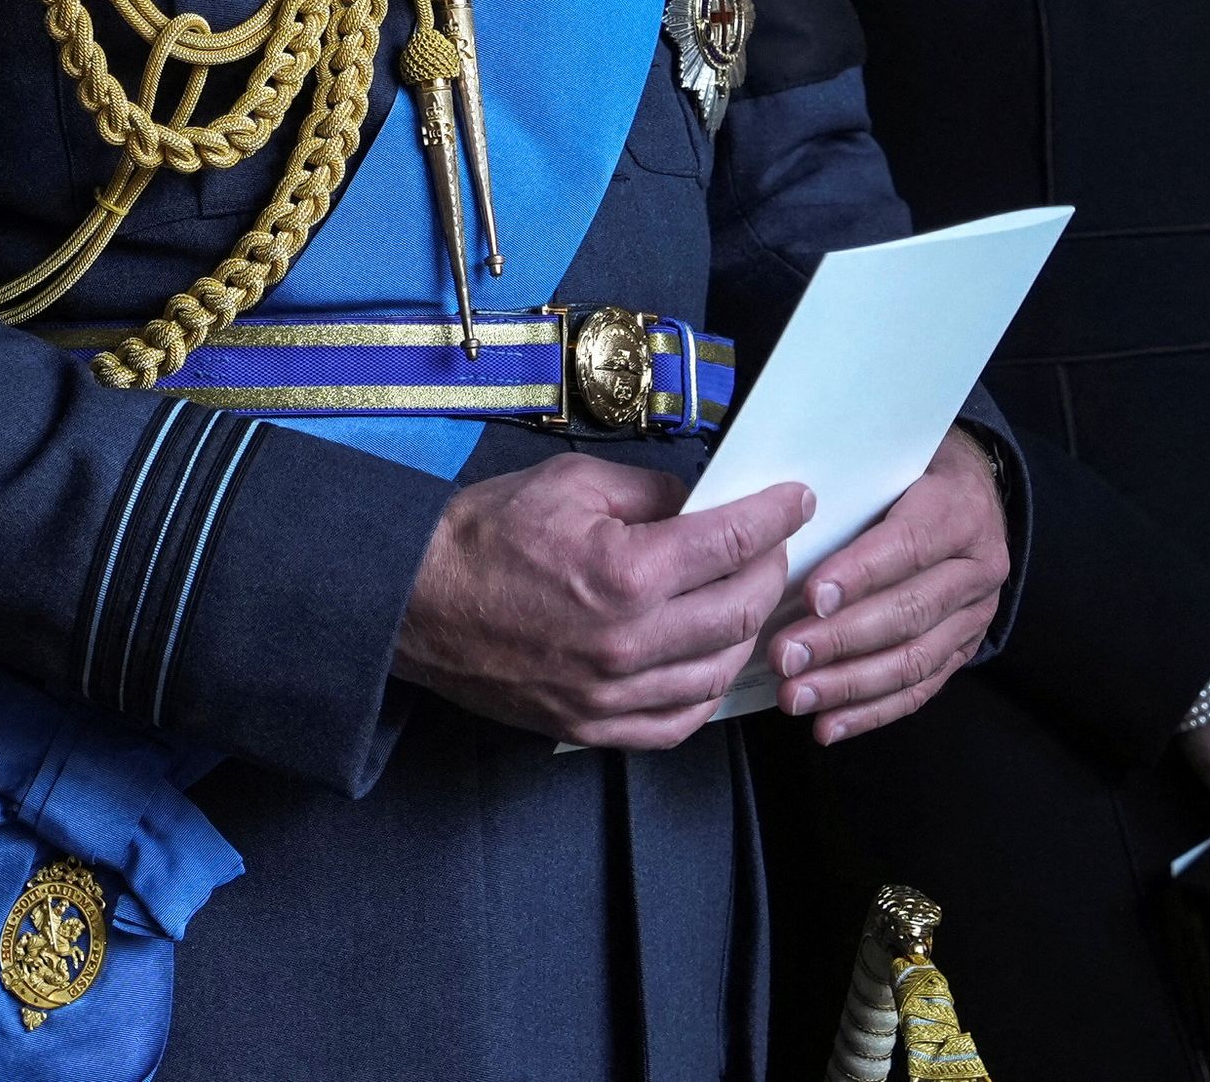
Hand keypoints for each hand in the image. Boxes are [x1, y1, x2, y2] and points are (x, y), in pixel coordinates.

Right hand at [396, 453, 811, 749]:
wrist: (414, 604)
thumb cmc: (484, 538)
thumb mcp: (571, 485)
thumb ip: (651, 494)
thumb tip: (704, 503)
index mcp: (626, 573)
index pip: (732, 544)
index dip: (775, 516)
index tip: (795, 499)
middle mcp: (628, 642)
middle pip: (740, 611)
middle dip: (771, 570)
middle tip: (773, 545)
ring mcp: (612, 694)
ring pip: (719, 671)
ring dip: (747, 631)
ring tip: (748, 598)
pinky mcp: (592, 725)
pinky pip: (677, 723)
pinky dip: (707, 692)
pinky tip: (711, 660)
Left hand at [768, 428, 1011, 745]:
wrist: (974, 489)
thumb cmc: (912, 472)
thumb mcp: (892, 459)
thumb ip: (851, 486)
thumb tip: (777, 517)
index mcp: (959, 509)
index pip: (909, 544)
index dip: (860, 573)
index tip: (811, 596)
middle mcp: (977, 566)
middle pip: (908, 611)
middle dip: (841, 639)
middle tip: (786, 655)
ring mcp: (974, 615)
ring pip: (912, 660)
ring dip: (849, 685)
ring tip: (796, 695)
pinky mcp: (963, 650)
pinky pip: (918, 690)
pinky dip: (870, 712)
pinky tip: (828, 725)